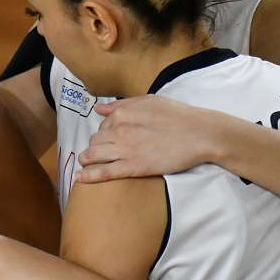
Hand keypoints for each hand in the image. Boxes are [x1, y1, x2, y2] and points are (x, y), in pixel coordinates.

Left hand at [77, 97, 221, 181]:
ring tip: (85, 164)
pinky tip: (79, 178)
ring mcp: (125, 149)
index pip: (102, 125)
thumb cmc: (178, 116)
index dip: (104, 133)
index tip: (109, 139)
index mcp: (122, 113)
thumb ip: (121, 105)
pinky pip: (103, 172)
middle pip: (95, 140)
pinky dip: (88, 175)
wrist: (200, 134)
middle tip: (98, 153)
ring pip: (93, 155)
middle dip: (94, 146)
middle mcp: (119, 129)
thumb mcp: (149, 101)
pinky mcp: (133, 167)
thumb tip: (99, 109)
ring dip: (86, 159)